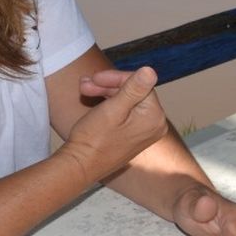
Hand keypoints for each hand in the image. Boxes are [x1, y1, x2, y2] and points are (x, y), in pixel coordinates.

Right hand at [58, 67, 167, 184]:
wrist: (80, 166)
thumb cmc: (94, 139)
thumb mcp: (113, 109)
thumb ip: (133, 88)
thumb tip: (151, 70)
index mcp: (154, 117)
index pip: (139, 83)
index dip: (115, 78)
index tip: (94, 77)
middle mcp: (155, 125)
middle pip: (134, 91)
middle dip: (108, 86)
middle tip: (85, 84)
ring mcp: (145, 131)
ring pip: (127, 100)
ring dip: (105, 93)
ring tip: (84, 90)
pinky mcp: (135, 135)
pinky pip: (125, 112)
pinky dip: (109, 105)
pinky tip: (92, 99)